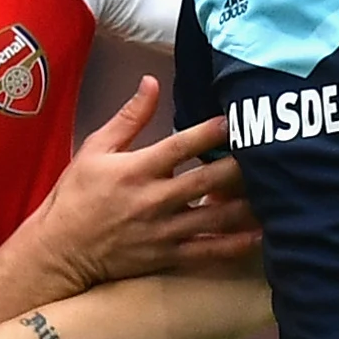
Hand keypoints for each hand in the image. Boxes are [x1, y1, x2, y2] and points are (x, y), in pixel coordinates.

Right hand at [23, 77, 258, 296]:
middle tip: (269, 154)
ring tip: (277, 193)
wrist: (60, 250)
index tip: (236, 119)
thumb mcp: (95, 150)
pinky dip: (235, 245)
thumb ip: (129, 118)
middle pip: (207, 182)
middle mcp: (153, 201)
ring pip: (214, 218)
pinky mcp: (166, 256)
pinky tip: (262, 237)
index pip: (181, 146)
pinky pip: (207, 252)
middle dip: (241, 169)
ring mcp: (163, 231)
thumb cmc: (76, 196)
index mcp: (136, 170)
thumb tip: (152, 82)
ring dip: (247, 206)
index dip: (211, 132)